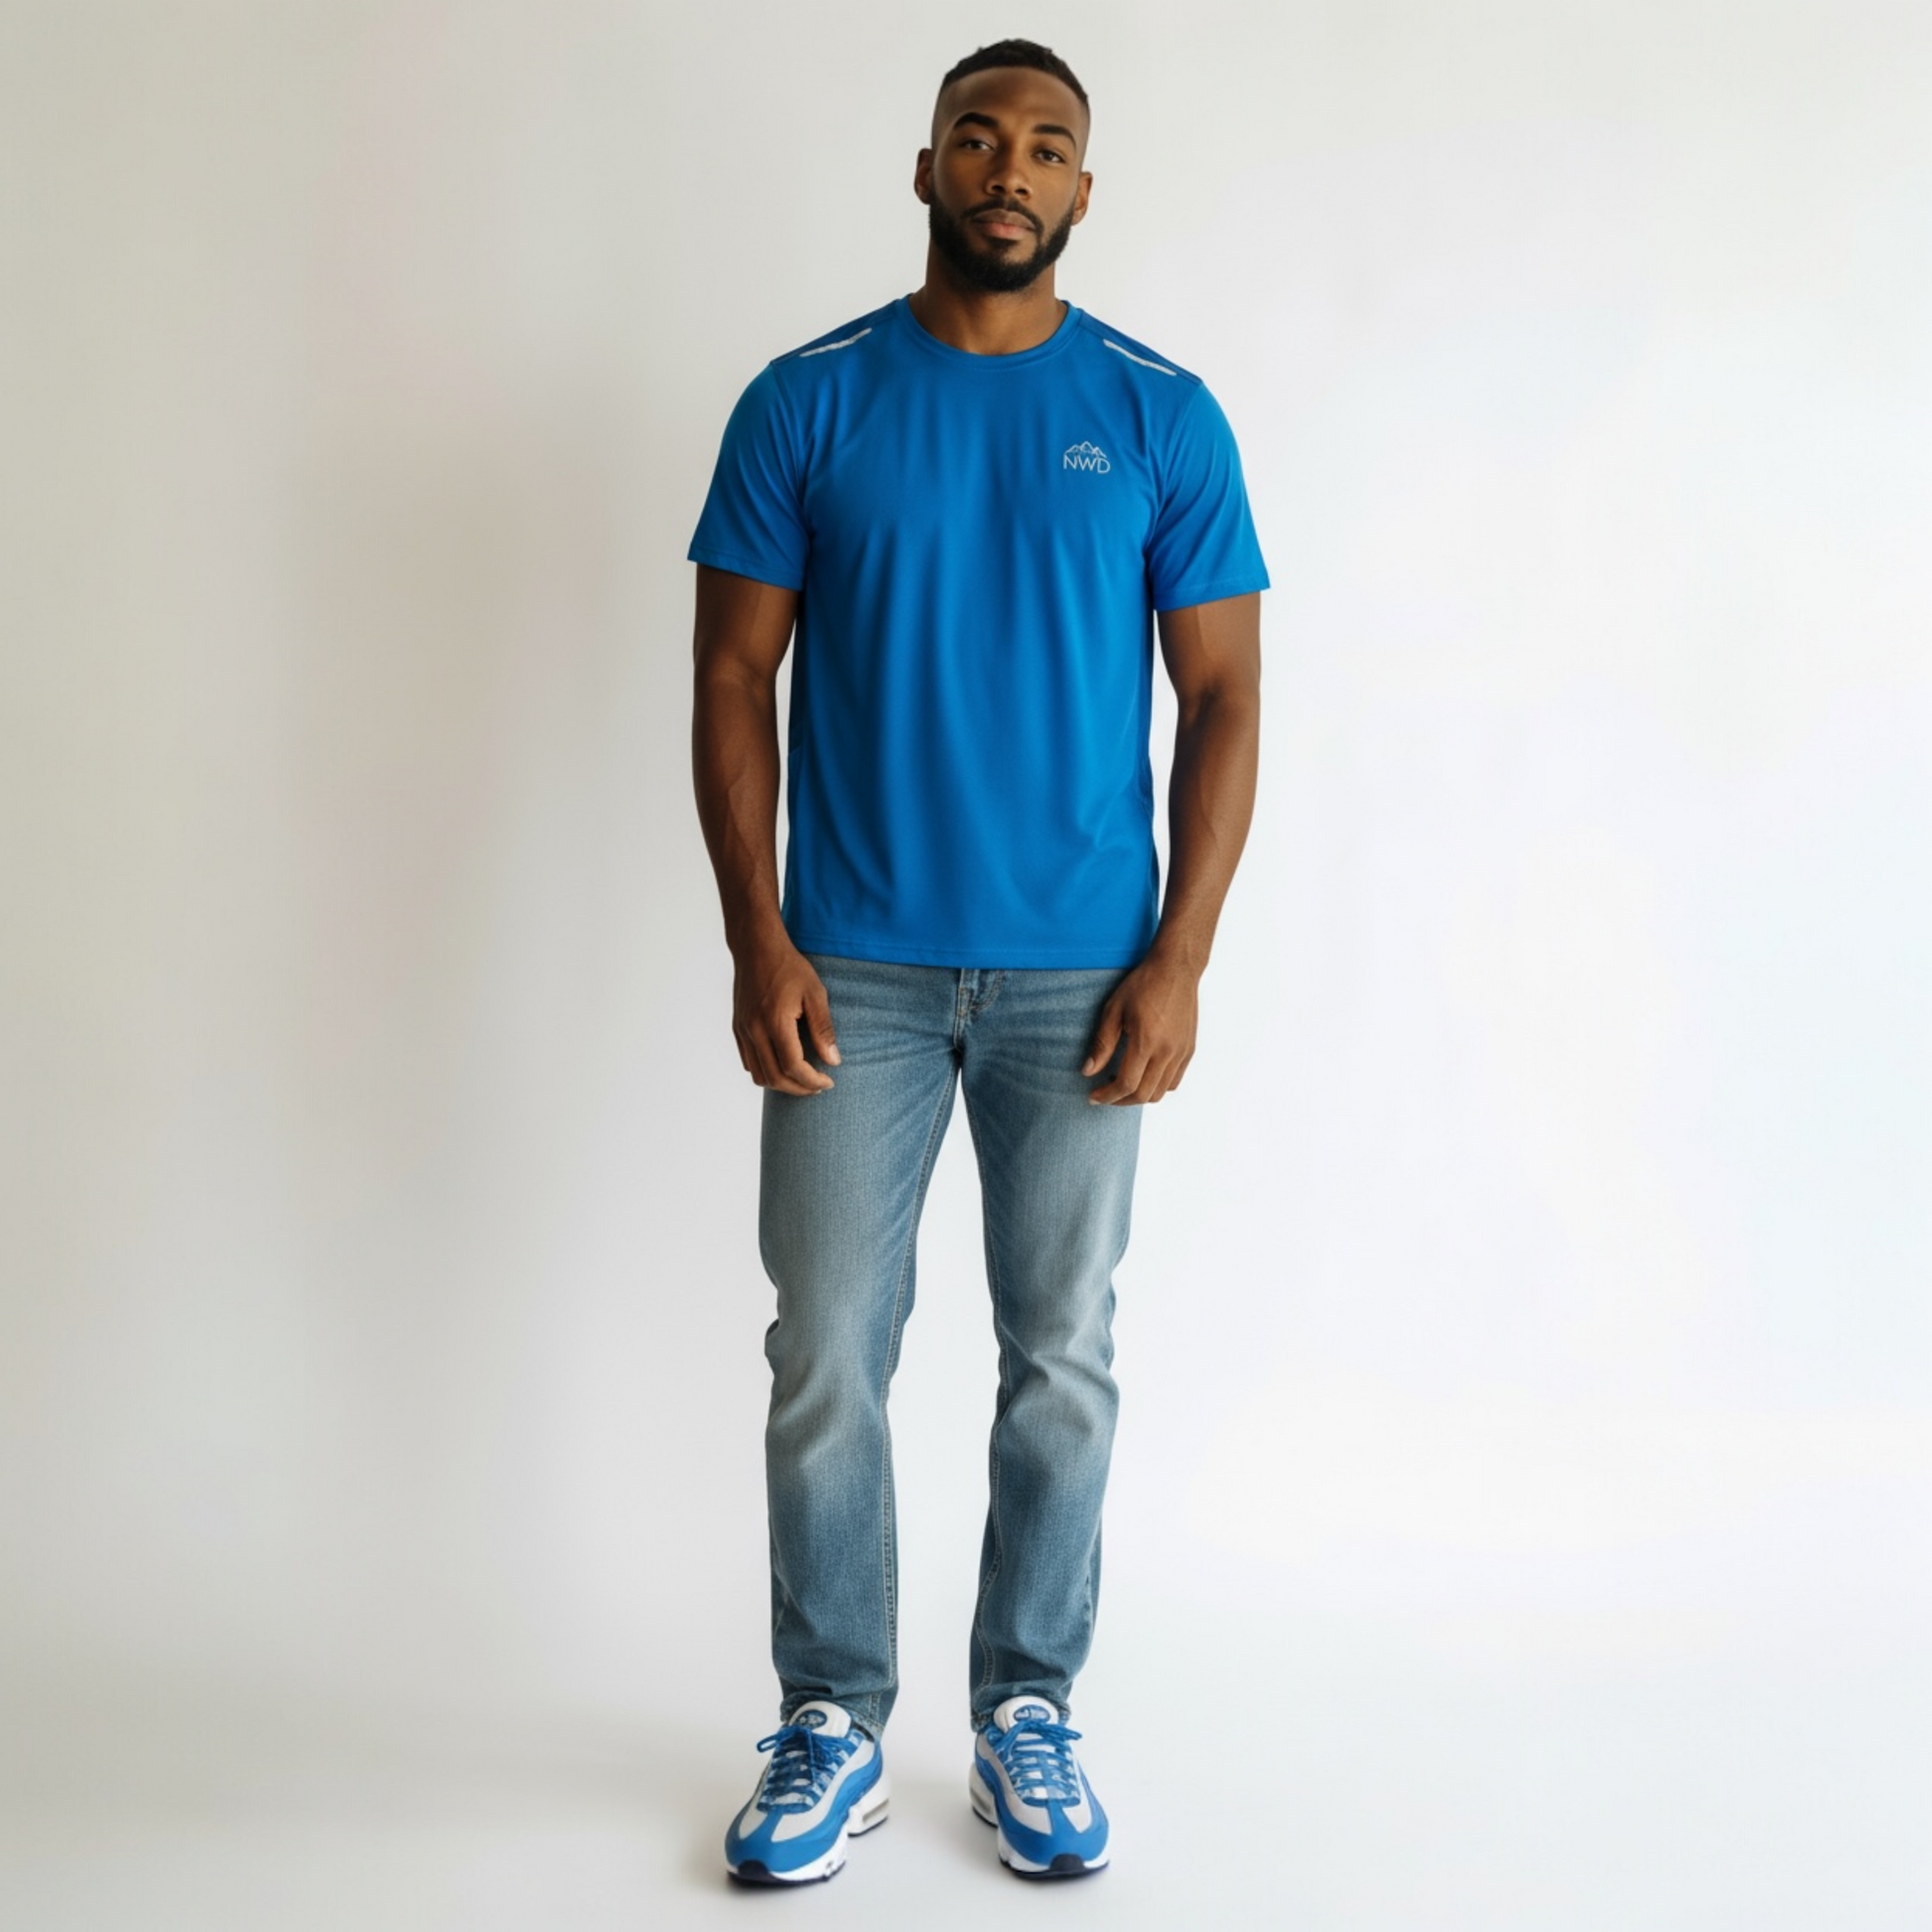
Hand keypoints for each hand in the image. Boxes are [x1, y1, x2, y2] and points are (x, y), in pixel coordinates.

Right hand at [731, 938, 839, 1094]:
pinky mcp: (737, 1028)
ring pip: (758, 1075)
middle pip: (775, 1078)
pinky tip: (783, 1064)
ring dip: (781, 1084)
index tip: (829, 1081)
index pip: (793, 1067)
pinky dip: (766, 1071)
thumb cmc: (789, 967)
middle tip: (818, 1086)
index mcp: (775, 1021)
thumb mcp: (815, 994)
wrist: (756, 948)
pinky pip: (748, 1062)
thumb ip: (823, 1029)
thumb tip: (833, 1061)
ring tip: (802, 1079)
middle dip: (799, 1088)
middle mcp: (754, 1030)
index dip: (812, 1081)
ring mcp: (743, 1030)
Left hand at [1082, 953, 1199, 1104]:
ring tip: (1122, 1083)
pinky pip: (1174, 1081)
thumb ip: (1102, 1043)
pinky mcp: (1189, 1050)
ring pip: (1160, 1092)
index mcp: (1147, 1041)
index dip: (1107, 1095)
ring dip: (1139, 1095)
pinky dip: (1157, 1086)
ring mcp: (1181, 1052)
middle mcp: (1167, 1051)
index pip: (1127, 1083)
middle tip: (1105, 1094)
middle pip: (1144, 1094)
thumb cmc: (1143, 984)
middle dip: (1120, 1100)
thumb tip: (1088, 1071)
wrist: (1176, 969)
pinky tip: (1143, 1074)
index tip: (1093, 1096)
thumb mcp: (1114, 1010)